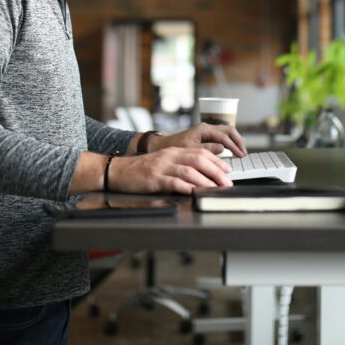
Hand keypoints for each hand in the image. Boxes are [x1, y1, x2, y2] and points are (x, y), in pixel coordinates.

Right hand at [109, 148, 232, 194]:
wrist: (117, 170)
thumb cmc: (141, 170)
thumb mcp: (163, 162)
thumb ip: (180, 165)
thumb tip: (202, 174)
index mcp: (174, 151)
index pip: (201, 152)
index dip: (217, 162)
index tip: (227, 171)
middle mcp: (170, 156)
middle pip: (199, 160)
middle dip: (216, 172)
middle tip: (227, 183)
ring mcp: (161, 167)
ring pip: (189, 171)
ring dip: (205, 181)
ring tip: (216, 189)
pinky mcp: (153, 179)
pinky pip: (174, 182)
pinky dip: (187, 187)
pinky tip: (195, 193)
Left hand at [151, 122, 246, 156]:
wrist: (163, 145)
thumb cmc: (175, 147)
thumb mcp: (191, 150)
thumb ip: (207, 149)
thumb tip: (223, 149)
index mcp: (204, 129)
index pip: (224, 137)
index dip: (234, 146)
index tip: (240, 155)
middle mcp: (207, 127)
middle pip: (229, 130)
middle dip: (238, 141)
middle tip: (244, 152)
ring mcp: (206, 130)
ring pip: (226, 132)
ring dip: (235, 140)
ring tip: (241, 151)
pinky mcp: (205, 135)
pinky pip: (221, 136)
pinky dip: (229, 141)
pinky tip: (232, 149)